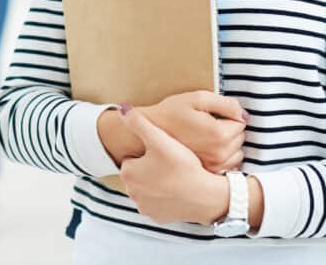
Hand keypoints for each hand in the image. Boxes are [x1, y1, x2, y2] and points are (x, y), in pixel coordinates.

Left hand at [118, 104, 230, 225]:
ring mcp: (144, 207)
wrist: (204, 195)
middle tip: (172, 163)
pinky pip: (158, 203)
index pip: (134, 157)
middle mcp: (131, 192)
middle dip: (151, 168)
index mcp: (128, 172)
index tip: (164, 153)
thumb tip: (121, 108)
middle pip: (140, 173)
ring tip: (176, 175)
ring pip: (148, 188)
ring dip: (157, 182)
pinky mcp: (157, 217)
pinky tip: (177, 189)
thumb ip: (139, 123)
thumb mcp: (160, 139)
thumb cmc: (183, 166)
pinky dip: (165, 197)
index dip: (150, 153)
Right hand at [145, 91, 247, 173]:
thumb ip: (226, 103)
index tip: (212, 115)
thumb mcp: (197, 98)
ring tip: (208, 138)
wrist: (148, 136)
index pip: (241, 123)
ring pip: (237, 154)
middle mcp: (219, 154)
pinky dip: (223, 159)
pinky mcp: (207, 174)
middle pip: (240, 139)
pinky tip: (207, 151)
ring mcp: (213, 167)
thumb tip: (244, 115)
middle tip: (208, 125)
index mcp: (218, 133)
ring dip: (228, 146)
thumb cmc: (171, 113)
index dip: (228, 115)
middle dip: (229, 131)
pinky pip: (228, 166)